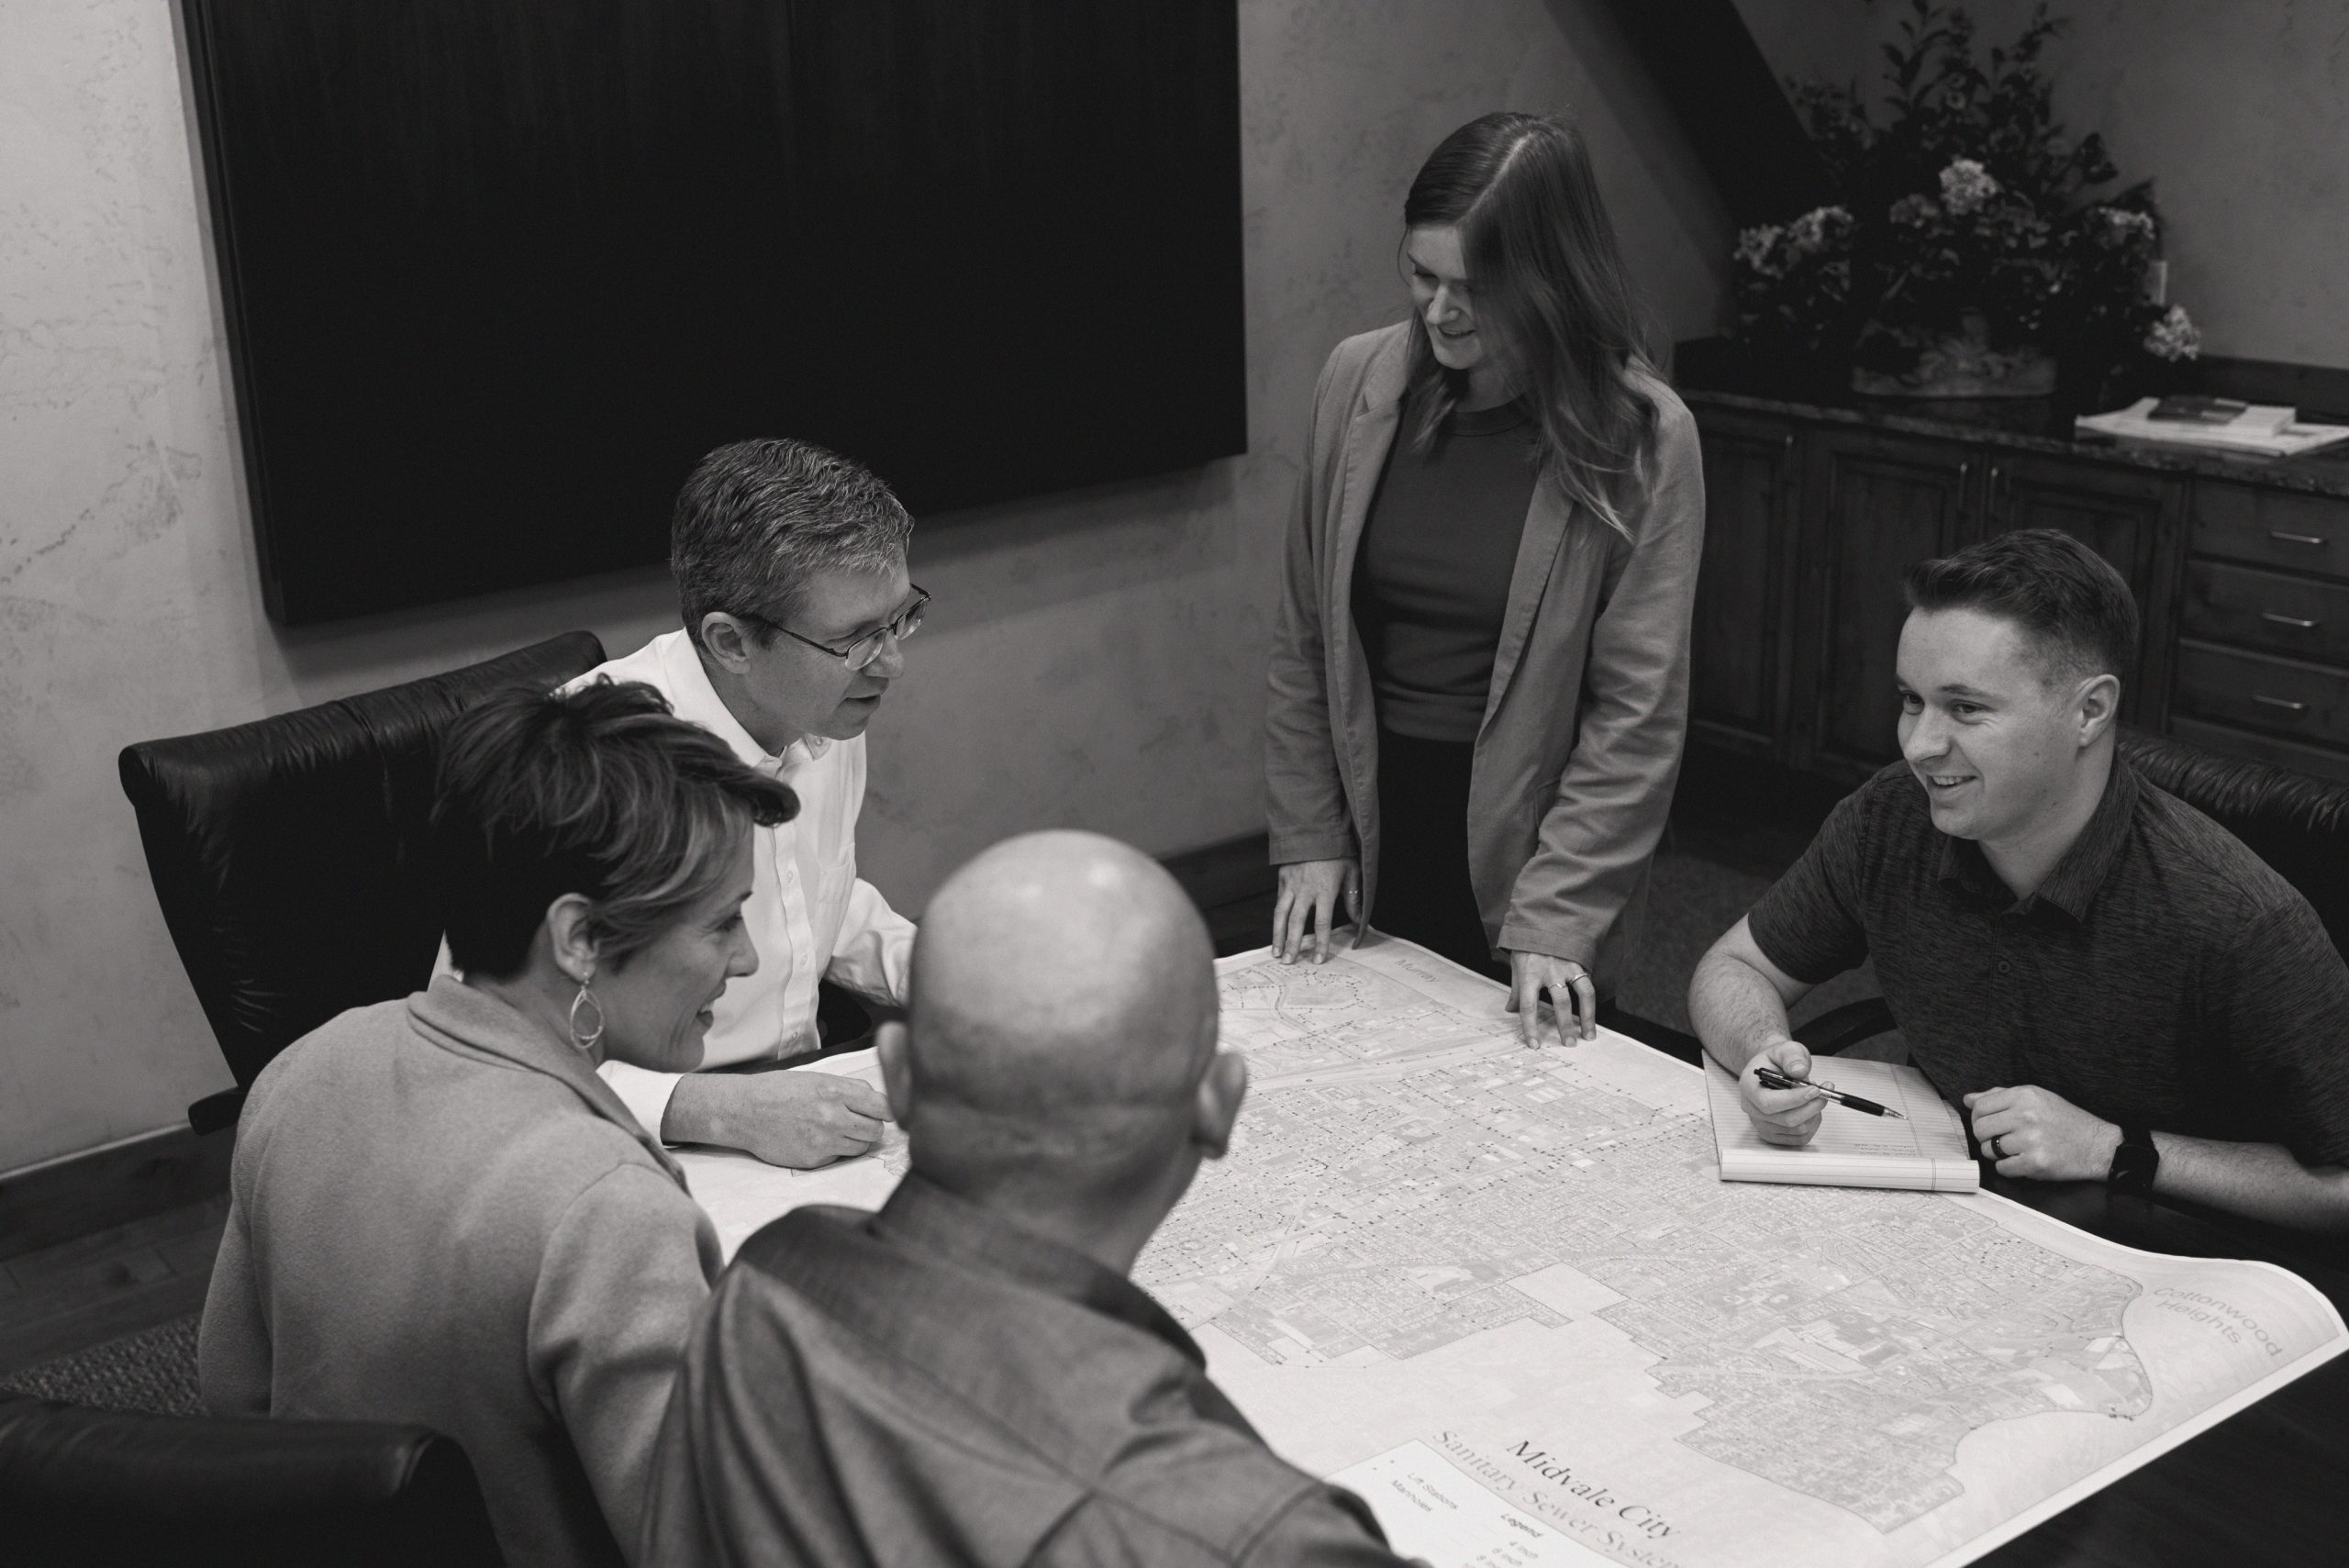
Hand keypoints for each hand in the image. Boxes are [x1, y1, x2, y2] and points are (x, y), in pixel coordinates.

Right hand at [663, 1070, 892, 1168]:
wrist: (745, 1111)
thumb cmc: (780, 1091)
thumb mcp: (818, 1079)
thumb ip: (850, 1089)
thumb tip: (878, 1100)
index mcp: (836, 1092)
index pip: (883, 1106)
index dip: (886, 1111)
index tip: (884, 1113)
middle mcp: (833, 1117)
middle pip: (876, 1131)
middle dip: (872, 1127)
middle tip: (860, 1122)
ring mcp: (823, 1141)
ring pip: (861, 1147)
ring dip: (856, 1140)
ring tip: (838, 1130)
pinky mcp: (813, 1160)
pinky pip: (839, 1158)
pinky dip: (835, 1151)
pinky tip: (818, 1139)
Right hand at [1273, 857, 1360, 963]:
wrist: (1316, 828)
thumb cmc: (1337, 852)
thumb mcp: (1351, 873)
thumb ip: (1353, 898)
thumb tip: (1359, 922)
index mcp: (1325, 890)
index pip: (1323, 923)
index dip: (1321, 943)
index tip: (1318, 959)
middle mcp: (1305, 889)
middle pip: (1297, 923)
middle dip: (1293, 944)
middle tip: (1289, 961)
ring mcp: (1291, 884)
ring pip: (1281, 914)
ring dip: (1277, 935)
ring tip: (1276, 952)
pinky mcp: (1283, 877)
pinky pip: (1279, 900)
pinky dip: (1278, 917)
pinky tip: (1277, 929)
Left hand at [1506, 950, 1595, 1044]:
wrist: (1543, 920)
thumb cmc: (1528, 947)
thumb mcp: (1516, 966)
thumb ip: (1515, 990)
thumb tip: (1510, 1010)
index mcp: (1529, 973)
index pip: (1527, 1005)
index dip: (1530, 1026)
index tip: (1534, 1044)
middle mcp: (1549, 970)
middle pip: (1559, 1002)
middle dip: (1565, 1025)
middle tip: (1569, 1044)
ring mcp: (1567, 966)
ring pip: (1581, 995)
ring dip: (1586, 1017)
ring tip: (1588, 1035)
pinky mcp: (1579, 963)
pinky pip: (1588, 986)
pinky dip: (1591, 1004)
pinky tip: (1592, 1017)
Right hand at [1738, 1039, 1825, 1146]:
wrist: (1772, 1071)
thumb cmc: (1777, 1061)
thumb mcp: (1785, 1049)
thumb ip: (1792, 1057)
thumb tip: (1799, 1071)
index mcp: (1748, 1087)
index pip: (1768, 1103)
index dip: (1794, 1099)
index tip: (1815, 1089)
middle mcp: (1751, 1109)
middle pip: (1785, 1119)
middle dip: (1811, 1107)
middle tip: (1824, 1092)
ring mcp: (1761, 1125)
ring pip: (1797, 1129)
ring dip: (1814, 1113)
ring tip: (1814, 1097)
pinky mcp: (1774, 1135)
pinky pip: (1800, 1138)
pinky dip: (1813, 1124)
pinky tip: (1811, 1109)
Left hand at [1964, 1084, 2121, 1181]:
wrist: (2098, 1146)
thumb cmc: (2066, 1121)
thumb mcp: (2037, 1098)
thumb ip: (2001, 1096)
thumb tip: (1969, 1099)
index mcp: (2025, 1095)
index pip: (1980, 1106)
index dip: (1978, 1118)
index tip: (1988, 1124)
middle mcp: (2026, 1115)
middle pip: (1980, 1129)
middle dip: (1986, 1137)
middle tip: (2001, 1139)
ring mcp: (2030, 1139)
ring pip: (1989, 1150)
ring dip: (1997, 1153)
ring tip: (2015, 1150)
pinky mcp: (2036, 1162)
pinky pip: (2003, 1168)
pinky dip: (2009, 1168)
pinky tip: (2023, 1160)